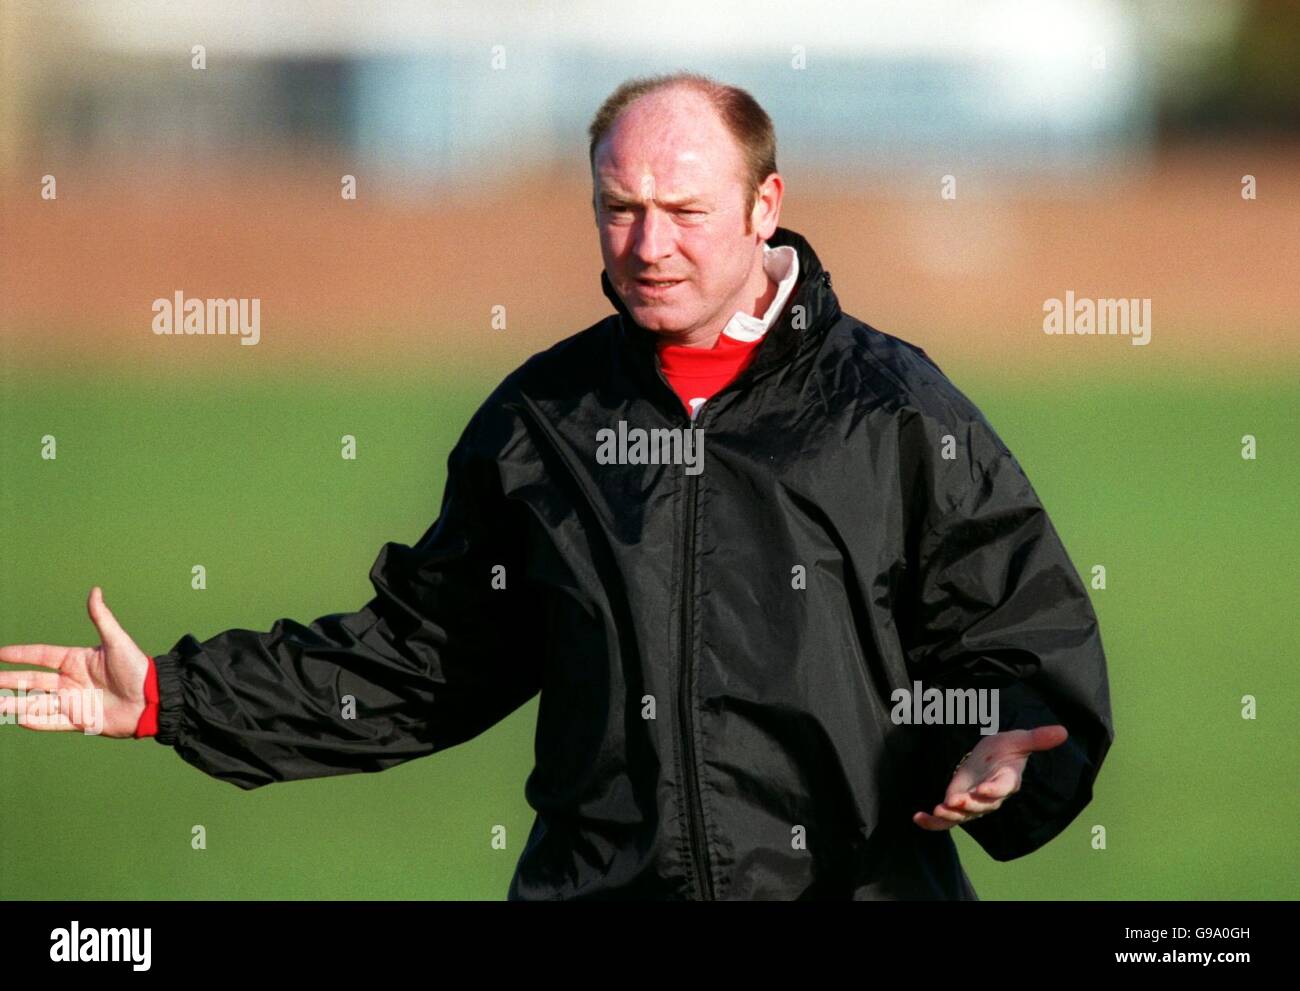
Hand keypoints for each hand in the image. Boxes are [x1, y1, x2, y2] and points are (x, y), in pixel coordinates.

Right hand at [0, 586, 150, 737]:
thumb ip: (102, 618)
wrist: (153, 699)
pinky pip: (52, 721)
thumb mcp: (117, 642)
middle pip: (31, 680)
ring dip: (14, 703)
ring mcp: (73, 701)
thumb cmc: (137, 668)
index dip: (19, 654)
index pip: (40, 655)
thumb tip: (94, 590)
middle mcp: (70, 681)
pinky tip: (18, 718)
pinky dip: (35, 721)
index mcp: (76, 660)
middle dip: (8, 680)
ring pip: (36, 702)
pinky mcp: (80, 720)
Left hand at [913, 725, 1068, 830]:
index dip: (994, 789)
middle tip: (956, 801)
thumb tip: (1063, 731)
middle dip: (969, 805)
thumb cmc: (1005, 750)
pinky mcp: (957, 806)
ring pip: (963, 816)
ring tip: (937, 811)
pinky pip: (945, 820)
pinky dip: (932, 823)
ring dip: (950, 816)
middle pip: (982, 805)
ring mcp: (973, 803)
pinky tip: (918, 818)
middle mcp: (990, 797)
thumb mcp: (1018, 740)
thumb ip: (1037, 738)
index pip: (1003, 787)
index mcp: (1006, 780)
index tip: (985, 789)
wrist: (989, 758)